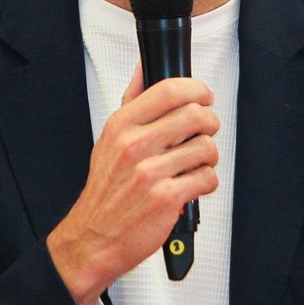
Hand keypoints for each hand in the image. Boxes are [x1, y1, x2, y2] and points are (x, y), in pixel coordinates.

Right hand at [47, 64, 218, 304]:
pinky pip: (207, 178)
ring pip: (206, 148)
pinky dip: (206, 182)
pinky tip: (191, 185)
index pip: (168, 90)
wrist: (93, 237)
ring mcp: (150, 172)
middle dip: (210, 123)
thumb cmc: (106, 189)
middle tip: (204, 132)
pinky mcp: (167, 198)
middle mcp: (134, 146)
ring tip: (194, 164)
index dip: (196, 88)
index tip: (203, 96)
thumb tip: (143, 67)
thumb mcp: (110, 138)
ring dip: (208, 157)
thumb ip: (132, 100)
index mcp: (121, 125)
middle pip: (195, 115)